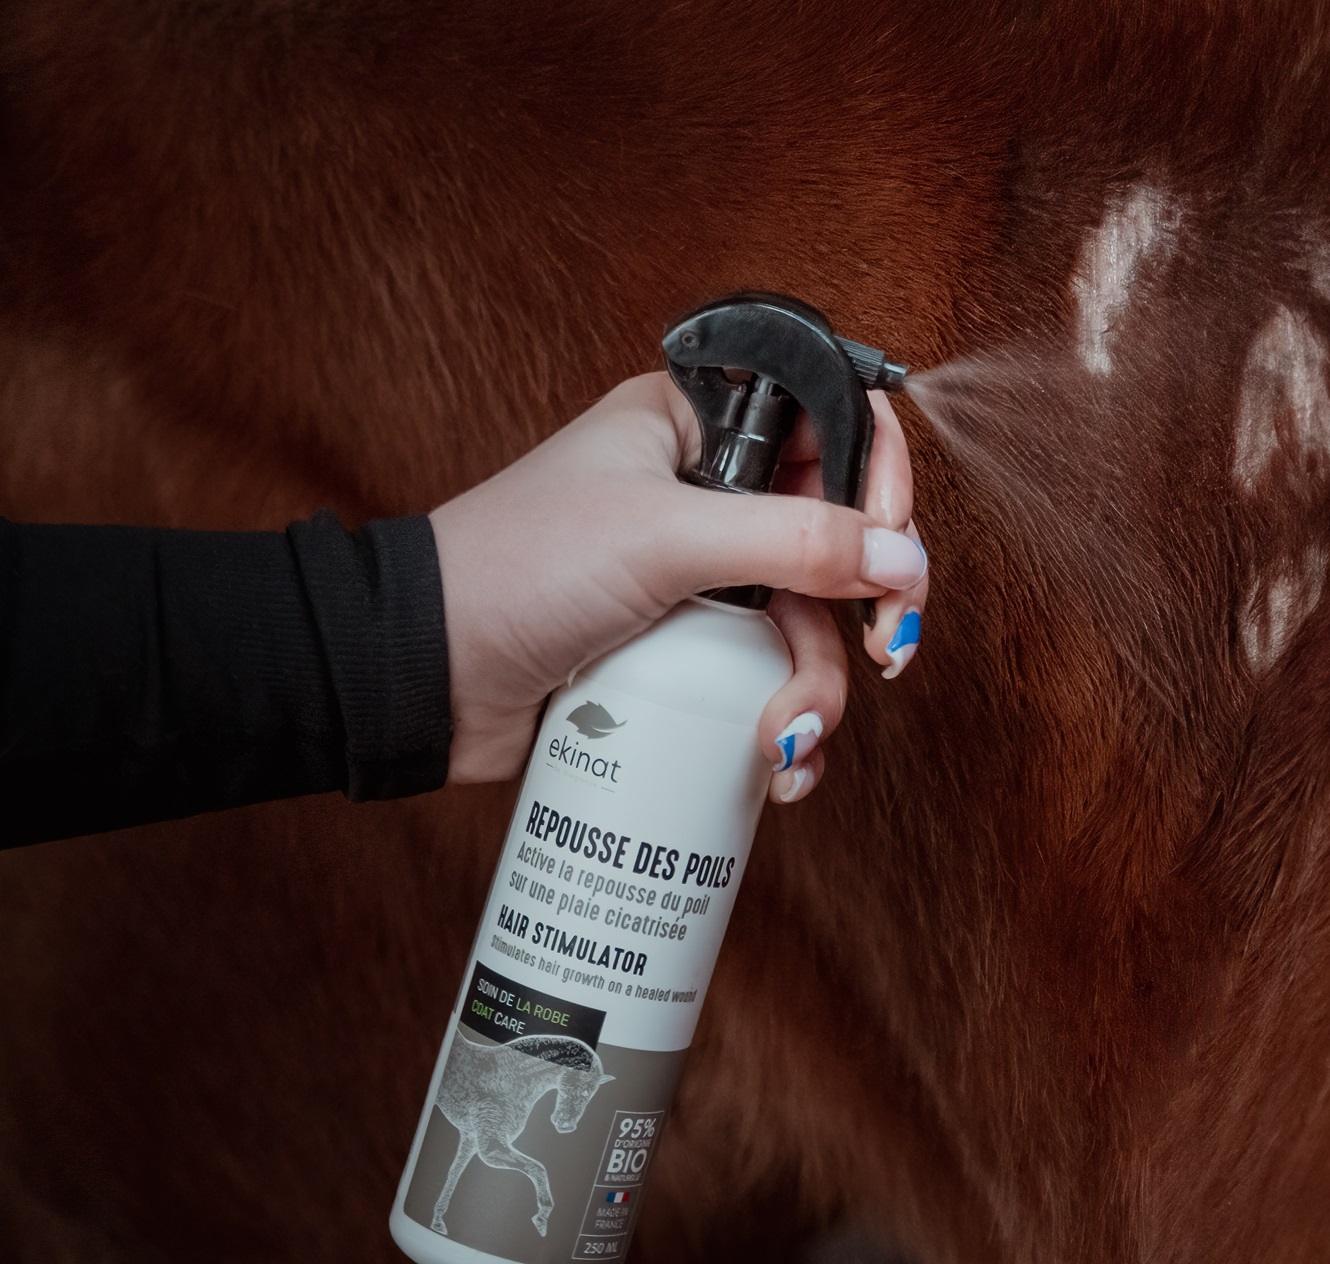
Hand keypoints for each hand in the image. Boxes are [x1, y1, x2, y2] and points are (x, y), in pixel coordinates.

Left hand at [430, 372, 927, 800]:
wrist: (422, 677)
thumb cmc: (512, 571)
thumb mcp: (664, 540)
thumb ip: (793, 540)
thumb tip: (902, 558)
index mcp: (697, 427)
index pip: (830, 426)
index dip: (880, 486)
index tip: (894, 553)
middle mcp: (706, 494)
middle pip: (837, 540)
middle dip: (862, 610)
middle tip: (882, 654)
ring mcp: (700, 578)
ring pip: (809, 625)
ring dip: (817, 688)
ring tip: (787, 739)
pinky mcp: (688, 651)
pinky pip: (770, 679)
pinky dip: (785, 724)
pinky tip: (775, 766)